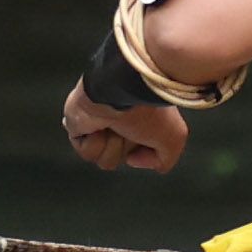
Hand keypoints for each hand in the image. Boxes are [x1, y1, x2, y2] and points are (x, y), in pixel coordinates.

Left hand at [63, 82, 189, 174]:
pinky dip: (94, 143)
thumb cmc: (147, 109)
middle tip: (129, 128)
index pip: (142, 151)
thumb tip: (133, 160)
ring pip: (105, 160)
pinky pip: (87, 153)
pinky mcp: (77, 126)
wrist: (118, 91)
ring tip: (113, 126)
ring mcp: (98, 123)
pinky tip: (99, 126)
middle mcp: (120, 121)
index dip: (146, 150)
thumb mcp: (174, 137)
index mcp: (141, 119)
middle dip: (126, 149)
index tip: (148, 135)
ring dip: (111, 146)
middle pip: (123, 158)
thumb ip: (164, 159)